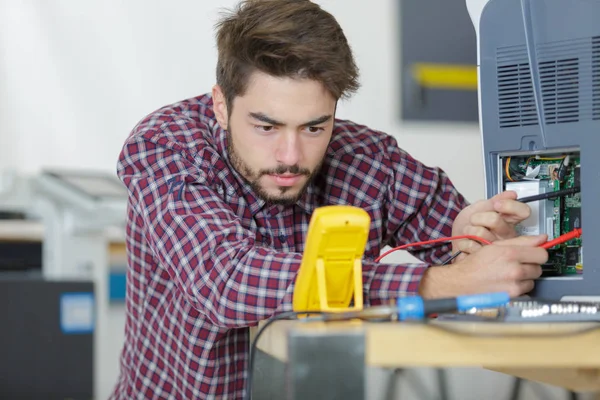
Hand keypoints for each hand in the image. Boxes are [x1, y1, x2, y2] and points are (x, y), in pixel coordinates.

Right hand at [419, 234, 548, 297]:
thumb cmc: (475, 264)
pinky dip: (519, 287)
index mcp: (510, 253)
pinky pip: (526, 290)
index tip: (533, 254)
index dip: (537, 253)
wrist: (461, 282)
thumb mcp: (495, 246)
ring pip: (533, 280)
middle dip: (530, 265)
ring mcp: (514, 284)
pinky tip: (507, 283)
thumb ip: (520, 241)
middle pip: (539, 268)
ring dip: (525, 277)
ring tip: (509, 274)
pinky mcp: (513, 296)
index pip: (542, 254)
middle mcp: (514, 269)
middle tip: (516, 264)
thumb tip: (542, 238)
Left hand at [451, 190, 530, 258]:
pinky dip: (464, 242)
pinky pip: (471, 245)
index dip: (509, 206)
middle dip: (477, 217)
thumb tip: (512, 194)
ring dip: (468, 230)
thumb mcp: (479, 208)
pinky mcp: (485, 259)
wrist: (455, 239)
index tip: (496, 204)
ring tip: (470, 233)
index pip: (523, 212)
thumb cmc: (468, 224)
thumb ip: (494, 201)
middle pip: (495, 220)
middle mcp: (506, 236)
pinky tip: (468, 243)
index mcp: (508, 222)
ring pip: (480, 233)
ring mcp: (497, 249)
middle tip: (475, 221)